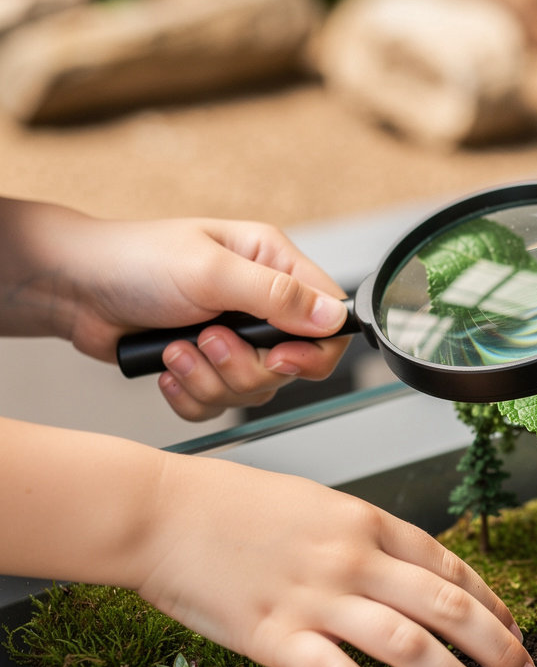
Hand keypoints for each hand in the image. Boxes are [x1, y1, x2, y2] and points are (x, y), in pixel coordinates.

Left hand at [4, 200, 348, 420]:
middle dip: (244, 367)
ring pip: (255, 391)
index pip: (328, 320)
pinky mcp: (208, 367)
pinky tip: (168, 367)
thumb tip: (333, 316)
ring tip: (177, 347)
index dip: (312, 351)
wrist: (73, 289)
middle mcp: (260, 304)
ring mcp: (235, 338)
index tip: (278, 358)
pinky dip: (190, 394)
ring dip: (209, 378)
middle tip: (207, 340)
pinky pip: (220, 405)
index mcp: (272, 266)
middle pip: (291, 367)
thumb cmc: (133, 261)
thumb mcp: (210, 272)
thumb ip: (277, 297)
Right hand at [130, 453, 536, 666]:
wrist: (160, 512)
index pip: (448, 565)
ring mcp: (315, 598)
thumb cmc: (235, 505)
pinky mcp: (274, 636)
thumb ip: (365, 536)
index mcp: (365, 522)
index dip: (490, 601)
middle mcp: (352, 558)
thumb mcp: (317, 503)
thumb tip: (414, 572)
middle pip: (447, 606)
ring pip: (409, 646)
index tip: (512, 628)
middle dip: (497, 646)